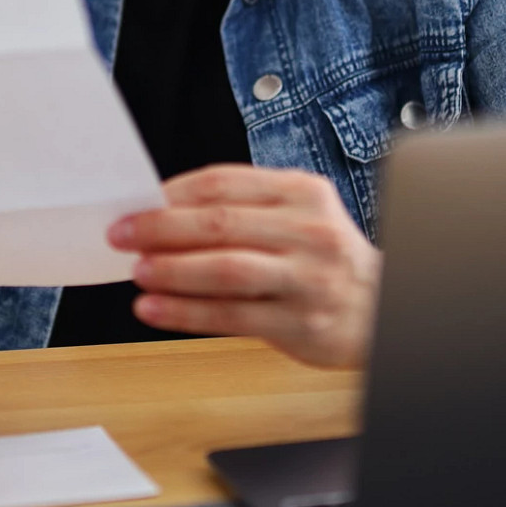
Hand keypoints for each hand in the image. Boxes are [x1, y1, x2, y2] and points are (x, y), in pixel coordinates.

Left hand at [111, 165, 381, 368]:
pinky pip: (232, 316)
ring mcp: (307, 278)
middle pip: (220, 223)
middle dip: (161, 228)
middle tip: (121, 234)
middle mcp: (308, 232)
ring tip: (137, 272)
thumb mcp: (299, 218)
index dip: (172, 193)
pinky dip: (186, 312)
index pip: (224, 183)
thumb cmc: (325, 261)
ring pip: (225, 269)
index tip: (136, 203)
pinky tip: (155, 309)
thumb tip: (163, 213)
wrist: (384, 310)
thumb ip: (244, 211)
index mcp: (302, 193)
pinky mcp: (300, 323)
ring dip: (172, 270)